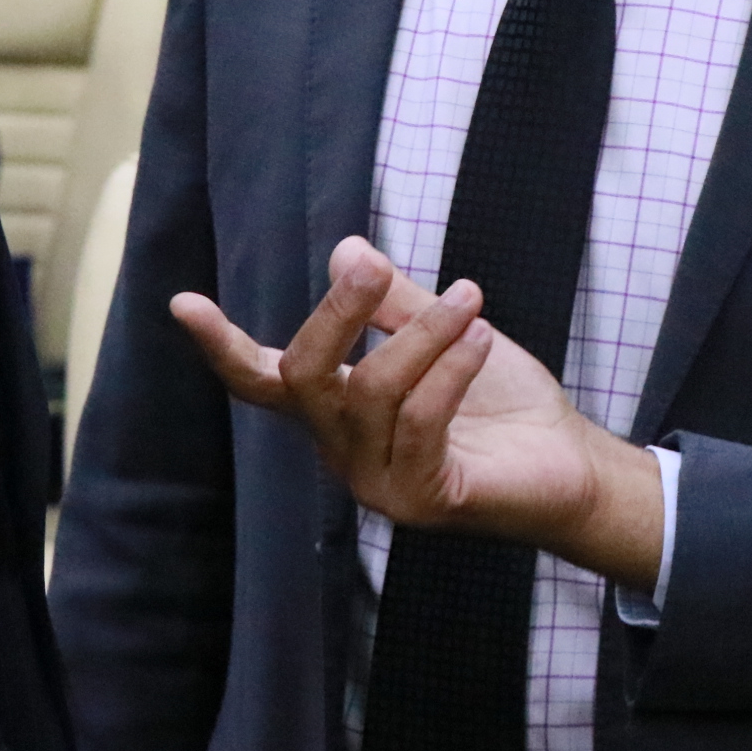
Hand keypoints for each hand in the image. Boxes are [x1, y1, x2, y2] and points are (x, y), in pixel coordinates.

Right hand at [170, 237, 666, 586]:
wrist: (569, 466)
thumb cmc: (501, 404)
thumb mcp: (445, 335)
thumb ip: (395, 303)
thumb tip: (348, 249)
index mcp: (335, 411)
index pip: (263, 380)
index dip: (222, 344)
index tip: (182, 300)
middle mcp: (341, 450)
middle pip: (303, 377)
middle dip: (335, 314)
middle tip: (376, 265)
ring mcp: (375, 483)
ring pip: (368, 392)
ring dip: (422, 335)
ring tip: (470, 299)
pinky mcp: (419, 501)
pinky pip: (417, 425)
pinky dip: (447, 372)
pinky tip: (481, 341)